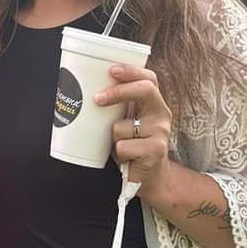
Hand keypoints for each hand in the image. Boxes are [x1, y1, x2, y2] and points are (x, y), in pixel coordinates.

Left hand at [98, 64, 173, 195]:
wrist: (149, 178)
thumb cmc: (132, 146)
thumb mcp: (126, 123)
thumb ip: (118, 107)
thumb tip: (85, 91)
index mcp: (154, 103)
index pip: (149, 78)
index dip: (131, 71)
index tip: (111, 70)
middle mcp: (161, 114)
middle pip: (144, 91)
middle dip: (118, 91)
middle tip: (97, 99)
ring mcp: (160, 132)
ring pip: (122, 126)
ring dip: (112, 137)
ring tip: (119, 146)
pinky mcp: (156, 150)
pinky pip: (123, 146)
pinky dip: (118, 154)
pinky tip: (126, 158)